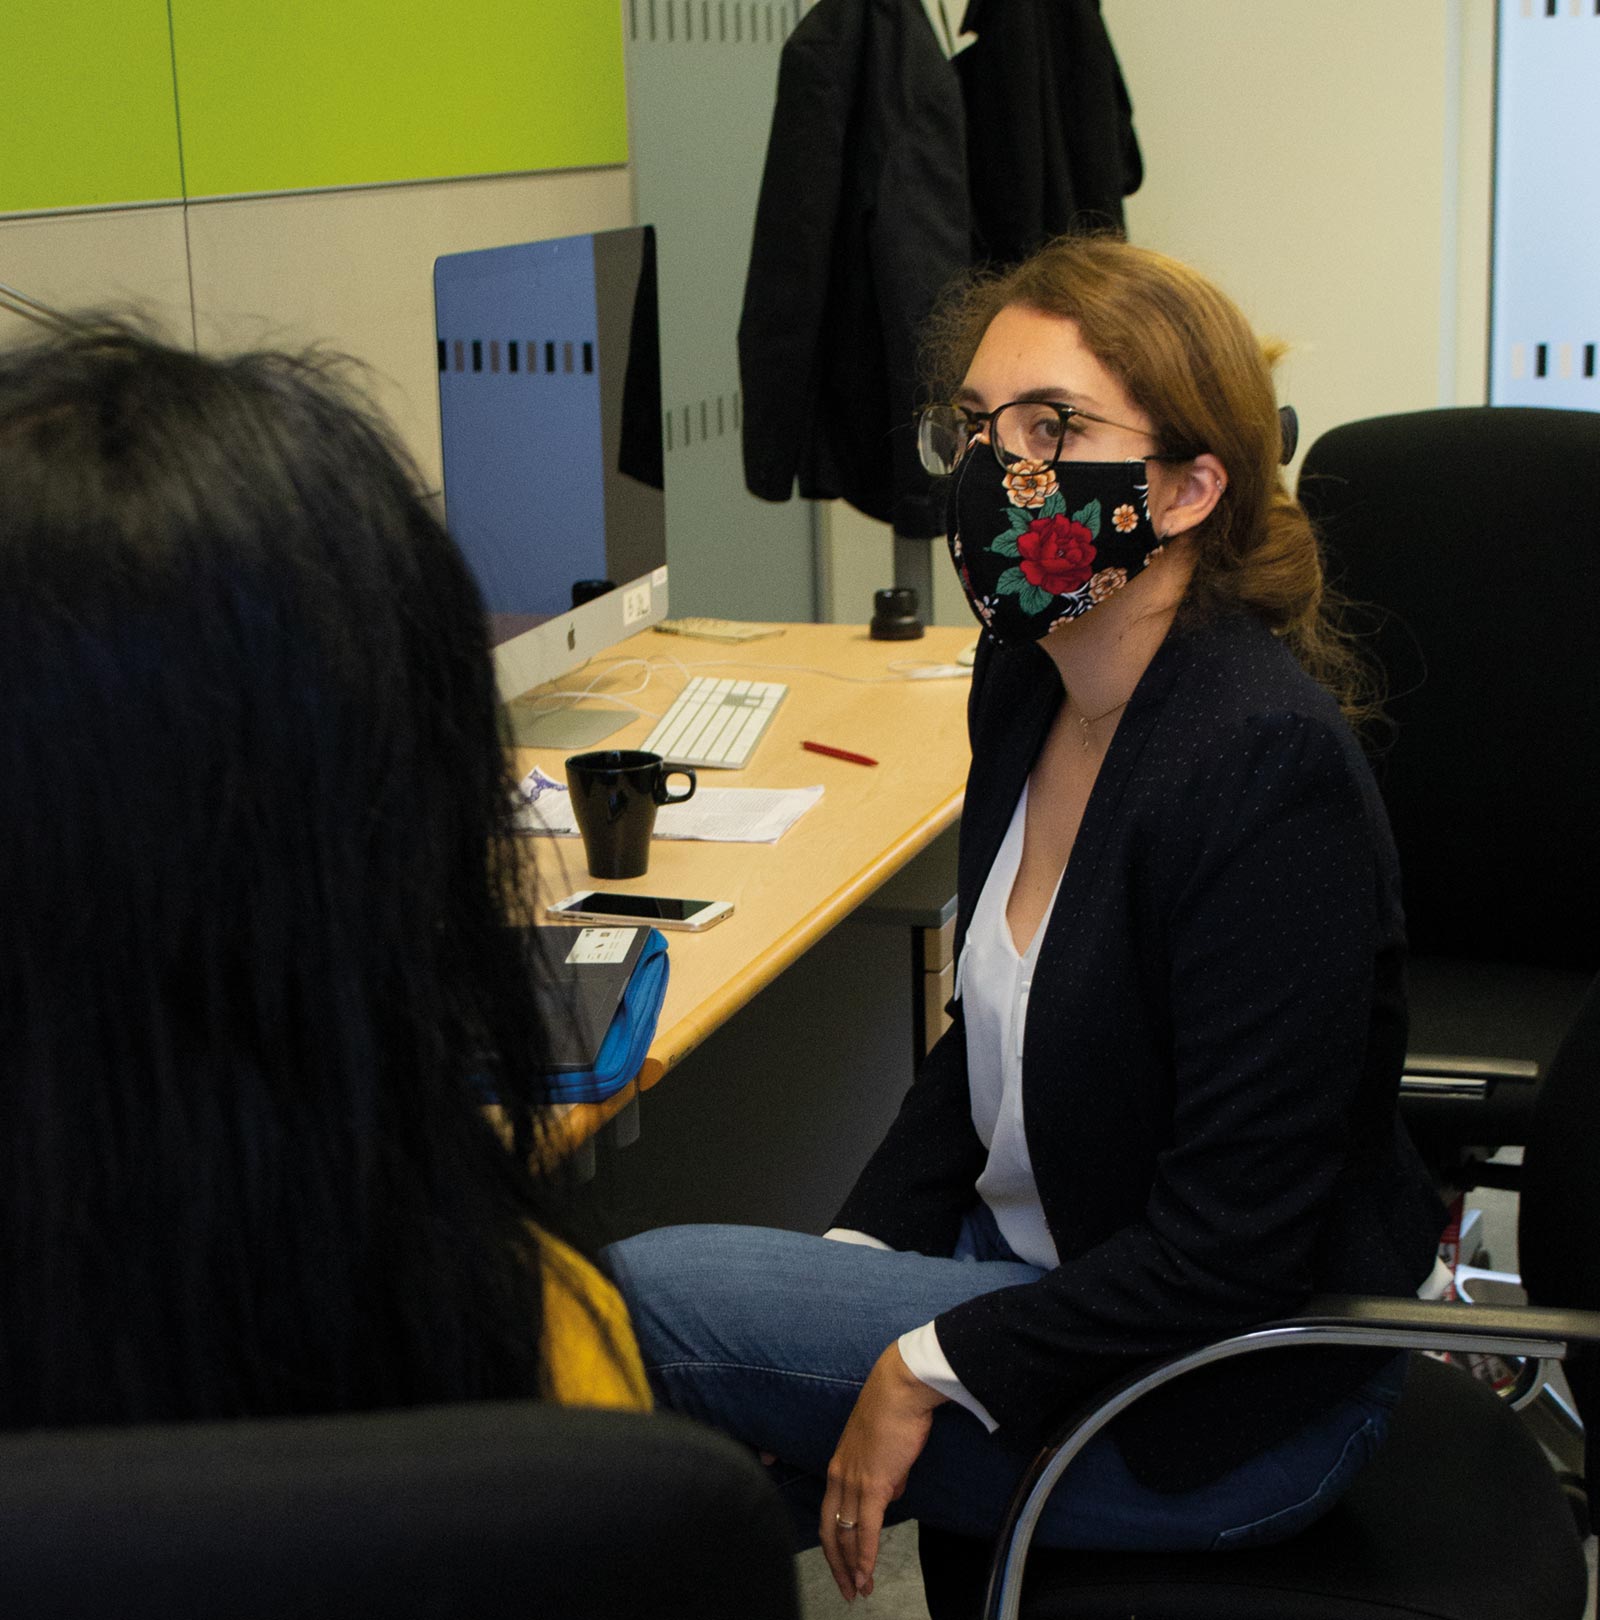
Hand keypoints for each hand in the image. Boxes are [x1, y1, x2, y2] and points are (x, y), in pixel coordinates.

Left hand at [820, 1342, 946, 1600]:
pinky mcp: (873, 1484)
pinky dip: (866, 1555)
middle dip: (838, 1565)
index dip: (834, 1545)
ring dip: (853, 1566)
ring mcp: (853, 1481)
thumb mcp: (882, 1449)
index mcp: (838, 1467)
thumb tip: (891, 1493)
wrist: (899, 1390)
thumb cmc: (894, 1412)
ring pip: (846, 1534)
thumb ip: (884, 1475)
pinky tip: (867, 1574)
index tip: (843, 1567)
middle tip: (848, 1591)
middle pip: (830, 1531)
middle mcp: (838, 1477)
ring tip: (860, 1590)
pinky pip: (867, 1528)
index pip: (828, 1515)